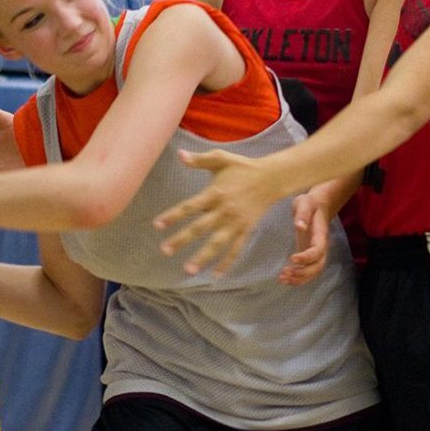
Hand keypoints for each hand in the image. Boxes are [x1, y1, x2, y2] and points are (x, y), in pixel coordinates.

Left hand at [154, 149, 281, 276]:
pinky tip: (214, 275)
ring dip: (203, 257)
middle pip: (200, 228)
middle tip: (165, 250)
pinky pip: (236, 250)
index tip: (157, 225)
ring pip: (218, 243)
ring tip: (188, 270)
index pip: (190, 206)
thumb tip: (179, 155)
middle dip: (182, 240)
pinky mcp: (246, 230)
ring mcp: (236, 223)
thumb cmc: (243, 167)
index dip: (173, 216)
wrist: (272, 178)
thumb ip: (199, 159)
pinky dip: (226, 263)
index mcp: (216, 193)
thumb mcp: (221, 158)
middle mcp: (225, 210)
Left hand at [279, 188, 332, 285]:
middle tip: (285, 272)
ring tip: (282, 279)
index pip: (318, 250)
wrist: (317, 206)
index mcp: (320, 235)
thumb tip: (299, 226)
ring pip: (314, 272)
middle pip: (318, 266)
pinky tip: (285, 279)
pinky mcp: (309, 256)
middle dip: (303, 273)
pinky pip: (308, 271)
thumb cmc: (310, 204)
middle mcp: (321, 247)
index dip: (307, 257)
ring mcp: (316, 253)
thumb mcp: (305, 203)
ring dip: (300, 278)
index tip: (292, 258)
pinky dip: (298, 278)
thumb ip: (302, 214)